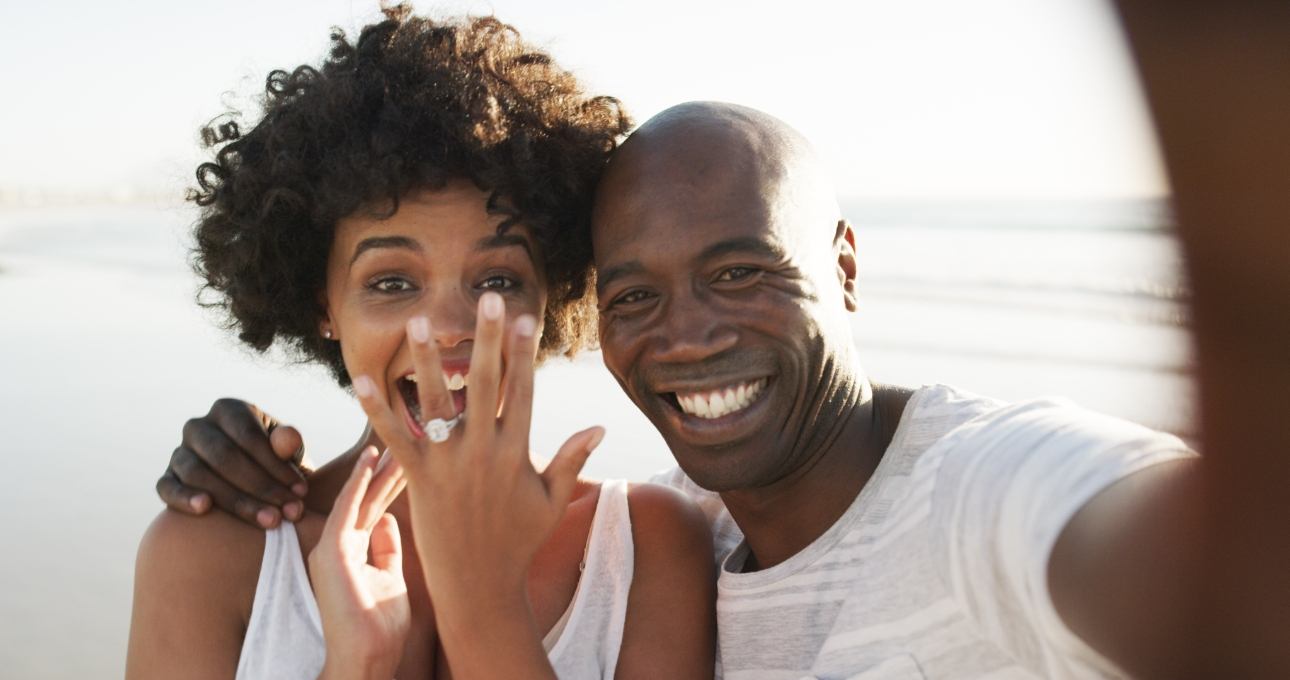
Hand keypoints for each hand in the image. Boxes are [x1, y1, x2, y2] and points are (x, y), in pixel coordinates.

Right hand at [156, 398, 309, 527]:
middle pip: (224, 455)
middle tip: (287, 513)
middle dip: (260, 487)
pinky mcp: (167, 478)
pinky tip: (204, 509)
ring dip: (235, 501)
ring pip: (198, 473)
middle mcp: (199, 426)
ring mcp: (179, 453)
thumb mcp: (290, 453)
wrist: (252, 487)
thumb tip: (286, 441)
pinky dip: (183, 498)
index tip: (301, 492)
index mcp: (229, 410)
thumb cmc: (276, 465)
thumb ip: (289, 444)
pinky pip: (167, 488)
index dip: (276, 465)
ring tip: (267, 521)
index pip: (249, 435)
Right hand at [309, 446, 409, 679]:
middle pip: (369, 496)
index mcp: (353, 551)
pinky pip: (346, 507)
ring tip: (398, 435)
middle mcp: (339, 544)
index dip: (394, 481)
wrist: (368, 658)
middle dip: (390, 466)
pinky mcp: (330, 551)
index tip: (416, 454)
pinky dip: (359, 481)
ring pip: (360, 496)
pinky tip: (372, 458)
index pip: (375, 506)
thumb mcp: (390, 579)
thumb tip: (388, 519)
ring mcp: (332, 547)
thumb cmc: (381, 627)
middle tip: (410, 433)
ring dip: (379, 466)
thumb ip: (387, 549)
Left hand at [352, 293, 602, 649]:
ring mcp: (448, 465)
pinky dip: (378, 409)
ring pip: (436, 404)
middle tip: (486, 299)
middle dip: (487, 340)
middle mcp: (482, 452)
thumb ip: (572, 459)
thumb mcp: (551, 500)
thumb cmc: (519, 542)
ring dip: (427, 361)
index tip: (524, 316)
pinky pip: (395, 438)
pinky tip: (362, 380)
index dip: (523, 351)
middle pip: (486, 384)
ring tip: (418, 322)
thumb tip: (600, 425)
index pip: (522, 390)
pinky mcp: (418, 480)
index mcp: (516, 452)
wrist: (479, 587)